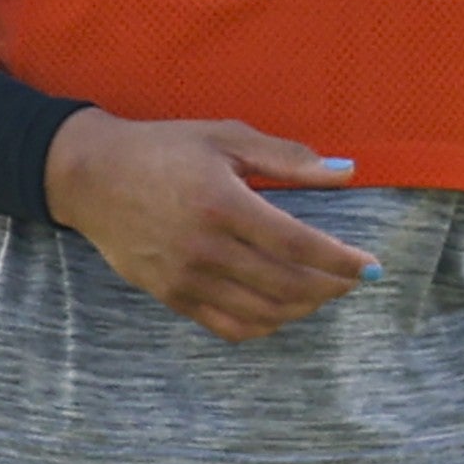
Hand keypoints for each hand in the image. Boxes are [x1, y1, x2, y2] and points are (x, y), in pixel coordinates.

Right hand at [41, 110, 378, 341]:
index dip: (340, 260)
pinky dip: (265, 324)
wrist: (91, 176)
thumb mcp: (225, 137)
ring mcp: (186, 278)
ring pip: (262, 312)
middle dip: (330, 287)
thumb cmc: (163, 148)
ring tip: (324, 291)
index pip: (296, 245)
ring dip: (303, 307)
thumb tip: (346, 172)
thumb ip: (287, 158)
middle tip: (353, 279)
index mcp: (222, 203)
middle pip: (285, 285)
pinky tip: (282, 309)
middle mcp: (205, 248)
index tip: (371, 266)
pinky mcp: (171, 296)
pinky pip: (229, 326)